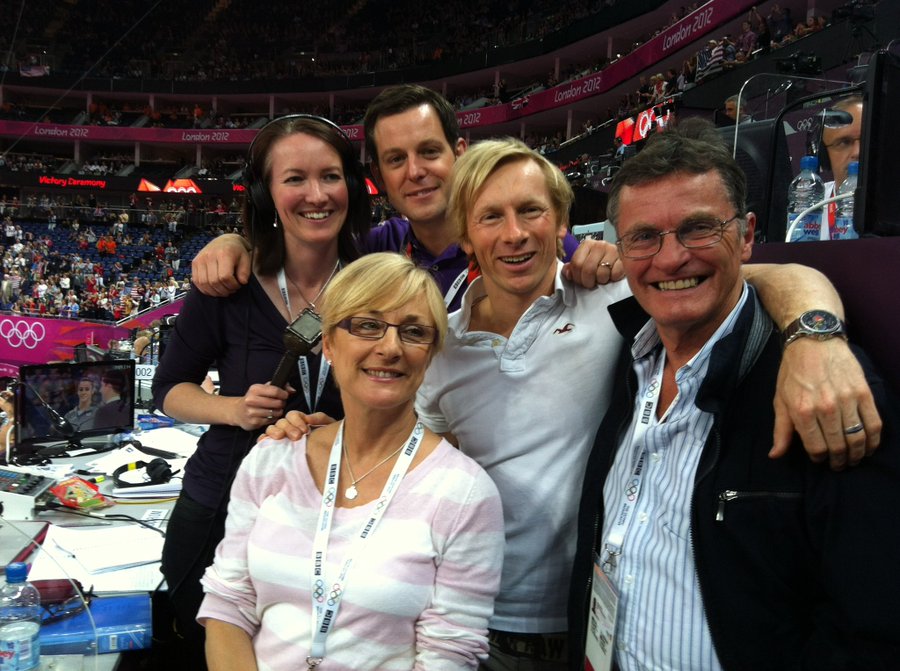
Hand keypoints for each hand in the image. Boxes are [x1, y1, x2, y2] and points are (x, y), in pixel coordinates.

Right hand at [190, 234, 251, 296]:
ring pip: (204, 283)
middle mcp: (209, 255)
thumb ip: (245, 272)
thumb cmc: (237, 252)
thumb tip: (241, 282)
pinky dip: (205, 289)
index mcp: (224, 253)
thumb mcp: (246, 259)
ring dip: (214, 292)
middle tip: (231, 290)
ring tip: (223, 291)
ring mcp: (200, 259)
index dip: (232, 285)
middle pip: (214, 281)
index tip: (238, 285)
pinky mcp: (194, 263)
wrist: (225, 240)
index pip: (225, 276)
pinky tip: (213, 289)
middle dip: (224, 290)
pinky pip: (196, 281)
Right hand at [234, 383, 288, 431]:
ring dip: (278, 412)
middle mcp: (251, 400)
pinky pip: (270, 420)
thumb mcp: (263, 389)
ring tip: (275, 410)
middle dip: (282, 403)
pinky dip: (273, 418)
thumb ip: (278, 386)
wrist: (237, 411)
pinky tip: (269, 415)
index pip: (275, 391)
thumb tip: (292, 390)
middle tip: (280, 404)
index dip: (284, 394)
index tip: (285, 396)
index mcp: (254, 389)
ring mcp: (251, 412)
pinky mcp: (253, 422)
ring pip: (275, 413)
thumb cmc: (254, 398)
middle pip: (276, 403)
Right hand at [259, 410, 335, 442]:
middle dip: (288, 428)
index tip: (305, 430)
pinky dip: (263, 440)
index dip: (297, 420)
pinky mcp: (273, 448)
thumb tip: (308, 418)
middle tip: (297, 437)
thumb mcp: (327, 426)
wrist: (328, 457)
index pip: (292, 415)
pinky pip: (264, 442)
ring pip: (271, 429)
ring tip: (281, 437)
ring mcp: (279, 438)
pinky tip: (265, 442)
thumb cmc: (326, 439)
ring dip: (275, 432)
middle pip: (281, 422)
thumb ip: (319, 419)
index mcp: (299, 421)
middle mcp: (287, 428)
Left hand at [561, 239, 623, 287]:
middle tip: (591, 283)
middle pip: (588, 269)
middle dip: (588, 281)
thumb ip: (572, 267)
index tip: (580, 281)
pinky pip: (615, 274)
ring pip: (602, 274)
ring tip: (602, 278)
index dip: (577, 277)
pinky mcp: (624, 258)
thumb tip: (567, 273)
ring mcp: (613, 250)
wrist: (620, 258)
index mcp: (587, 244)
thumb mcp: (583, 262)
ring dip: (601, 280)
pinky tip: (612, 275)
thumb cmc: (598, 262)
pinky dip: (613, 278)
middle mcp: (600, 245)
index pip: (576, 264)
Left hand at [770, 338, 881, 469]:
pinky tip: (869, 446)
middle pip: (838, 446)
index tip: (820, 459)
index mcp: (802, 411)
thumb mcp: (779, 400)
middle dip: (839, 461)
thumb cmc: (793, 372)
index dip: (819, 459)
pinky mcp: (863, 393)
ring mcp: (847, 400)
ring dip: (857, 454)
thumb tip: (775, 455)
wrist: (813, 341)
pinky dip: (874, 440)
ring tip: (853, 459)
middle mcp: (825, 408)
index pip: (816, 448)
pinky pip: (874, 424)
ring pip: (857, 438)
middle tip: (839, 465)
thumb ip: (781, 430)